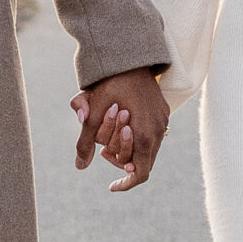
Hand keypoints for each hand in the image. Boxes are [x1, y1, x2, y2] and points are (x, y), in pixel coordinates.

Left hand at [69, 69, 169, 191]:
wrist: (130, 55)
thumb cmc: (109, 83)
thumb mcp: (93, 113)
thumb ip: (85, 141)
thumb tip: (79, 166)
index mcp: (144, 135)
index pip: (140, 173)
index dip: (125, 183)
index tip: (111, 186)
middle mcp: (158, 130)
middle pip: (143, 162)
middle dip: (121, 162)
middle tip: (103, 153)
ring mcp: (162, 120)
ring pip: (149, 148)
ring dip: (129, 149)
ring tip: (110, 138)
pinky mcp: (163, 110)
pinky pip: (153, 133)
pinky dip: (138, 137)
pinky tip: (123, 125)